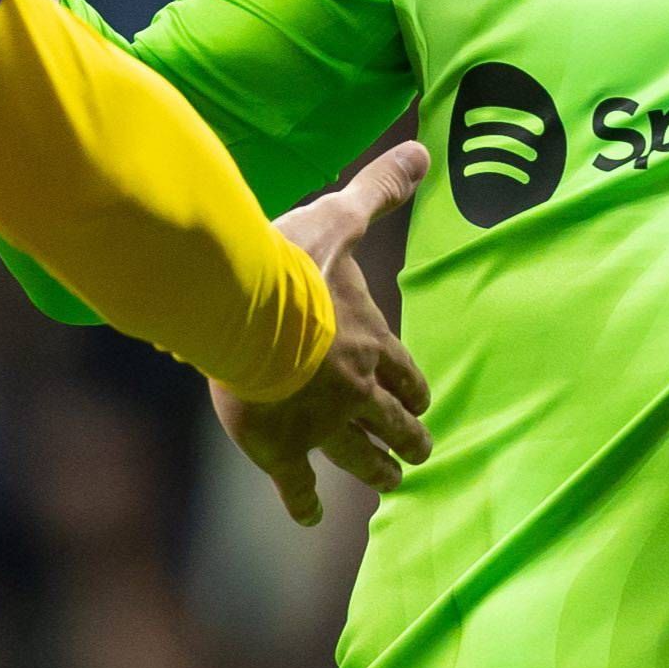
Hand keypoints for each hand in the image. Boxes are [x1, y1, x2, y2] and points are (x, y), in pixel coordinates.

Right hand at [220, 142, 436, 531]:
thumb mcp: (342, 218)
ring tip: (391, 484)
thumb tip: (421, 151)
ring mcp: (320, 424)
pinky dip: (304, 501)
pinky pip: (296, 483)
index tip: (422, 403)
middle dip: (407, 439)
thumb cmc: (294, 263)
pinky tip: (311, 516)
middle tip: (419, 455)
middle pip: (393, 423)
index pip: (407, 375)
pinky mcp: (280, 447)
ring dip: (377, 471)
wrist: (245, 310)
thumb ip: (380, 189)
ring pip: (360, 456)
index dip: (414, 390)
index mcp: (374, 344)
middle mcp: (357, 390)